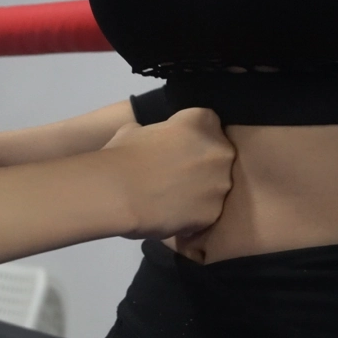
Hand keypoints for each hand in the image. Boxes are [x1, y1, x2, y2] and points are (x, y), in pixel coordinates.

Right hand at [101, 108, 234, 239]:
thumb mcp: (136, 130)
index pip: (208, 123)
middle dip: (202, 164)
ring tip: (171, 199)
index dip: (192, 137)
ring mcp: (220, 184)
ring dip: (200, 191)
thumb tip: (153, 141)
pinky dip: (192, 215)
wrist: (117, 195)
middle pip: (219, 156)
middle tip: (175, 175)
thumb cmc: (122, 156)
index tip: (175, 147)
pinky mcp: (213, 213)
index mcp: (203, 122)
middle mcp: (220, 151)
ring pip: (216, 186)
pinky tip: (171, 215)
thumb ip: (157, 133)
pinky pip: (206, 212)